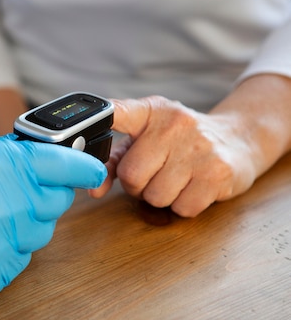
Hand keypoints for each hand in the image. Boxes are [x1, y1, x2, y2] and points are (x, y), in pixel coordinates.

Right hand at [0, 136, 106, 312]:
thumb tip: (30, 157)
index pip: (62, 163)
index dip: (80, 165)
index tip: (91, 168)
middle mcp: (5, 204)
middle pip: (55, 202)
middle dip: (42, 194)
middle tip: (15, 191)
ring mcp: (1, 244)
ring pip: (38, 232)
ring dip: (22, 222)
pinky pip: (18, 259)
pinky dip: (5, 248)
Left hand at [90, 96, 257, 216]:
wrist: (238, 139)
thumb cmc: (180, 142)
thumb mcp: (147, 137)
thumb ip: (113, 158)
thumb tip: (92, 188)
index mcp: (151, 112)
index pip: (118, 112)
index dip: (98, 122)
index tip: (81, 129)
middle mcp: (175, 125)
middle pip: (132, 176)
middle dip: (137, 185)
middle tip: (153, 175)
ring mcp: (199, 148)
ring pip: (155, 196)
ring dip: (160, 197)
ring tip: (174, 180)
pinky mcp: (218, 173)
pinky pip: (181, 208)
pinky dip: (183, 206)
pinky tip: (192, 187)